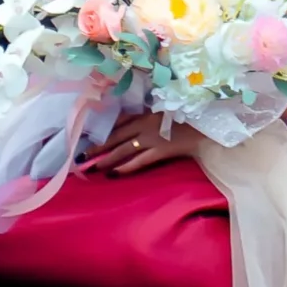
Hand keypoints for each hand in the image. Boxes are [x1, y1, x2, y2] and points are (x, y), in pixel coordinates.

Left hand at [75, 109, 192, 179]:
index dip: (102, 132)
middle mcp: (144, 125)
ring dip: (107, 158)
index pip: (117, 124)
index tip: (87, 138)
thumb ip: (144, 118)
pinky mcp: (160, 151)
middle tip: (82, 156)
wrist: (204, 126)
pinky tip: (115, 173)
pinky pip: (139, 161)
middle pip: (116, 137)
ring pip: (124, 150)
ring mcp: (151, 139)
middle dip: (98, 147)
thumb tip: (126, 126)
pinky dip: (126, 167)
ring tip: (94, 166)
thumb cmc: (183, 118)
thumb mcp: (161, 113)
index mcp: (144, 115)